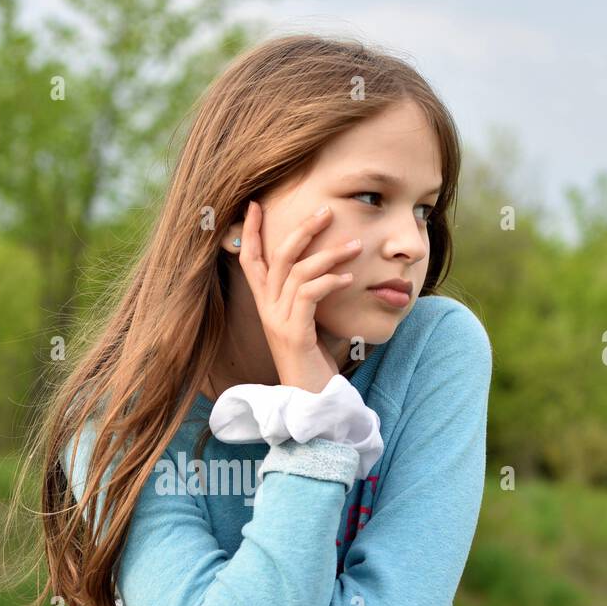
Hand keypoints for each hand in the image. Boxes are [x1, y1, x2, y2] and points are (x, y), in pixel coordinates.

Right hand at [238, 201, 361, 392]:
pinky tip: (350, 278)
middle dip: (300, 229)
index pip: (250, 261)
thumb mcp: (308, 323)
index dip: (251, 232)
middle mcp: (267, 311)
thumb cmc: (313, 363)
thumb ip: (309, 297)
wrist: (309, 401)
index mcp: (266, 305)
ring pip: (297, 272)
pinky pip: (309, 295)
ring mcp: (277, 322)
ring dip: (329, 254)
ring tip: (356, 246)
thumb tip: (330, 270)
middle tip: (326, 211)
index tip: (257, 204)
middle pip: (276, 257)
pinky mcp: (294, 334)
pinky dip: (330, 281)